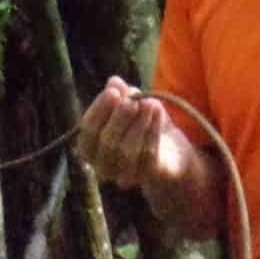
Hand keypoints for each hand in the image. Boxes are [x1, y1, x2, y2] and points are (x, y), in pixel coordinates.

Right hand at [76, 77, 194, 198]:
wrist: (172, 150)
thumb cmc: (141, 123)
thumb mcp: (130, 104)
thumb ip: (120, 94)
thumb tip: (114, 82)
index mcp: (91, 149)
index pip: (87, 133)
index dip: (98, 111)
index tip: (112, 91)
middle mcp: (104, 167)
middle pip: (107, 145)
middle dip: (119, 119)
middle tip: (131, 100)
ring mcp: (126, 176)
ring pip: (127, 152)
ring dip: (138, 123)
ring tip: (149, 102)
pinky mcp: (150, 176)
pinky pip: (148, 155)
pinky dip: (153, 130)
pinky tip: (158, 110)